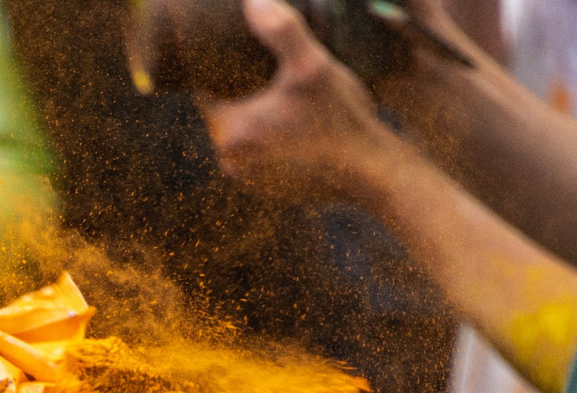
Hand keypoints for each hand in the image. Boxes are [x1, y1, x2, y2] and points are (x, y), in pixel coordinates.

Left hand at [200, 0, 403, 206]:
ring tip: (274, 88)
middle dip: (237, 87)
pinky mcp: (269, 189)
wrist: (372, 174)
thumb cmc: (341, 121)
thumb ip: (282, 30)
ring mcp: (249, 180)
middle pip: (223, 110)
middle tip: (257, 63)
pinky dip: (269, 136)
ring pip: (241, 133)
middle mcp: (231, 161)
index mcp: (228, 132)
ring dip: (254, 112)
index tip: (233, 46)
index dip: (217, 63)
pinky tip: (289, 121)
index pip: (204, 87)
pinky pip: (260, 154)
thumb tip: (253, 1)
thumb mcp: (313, 66)